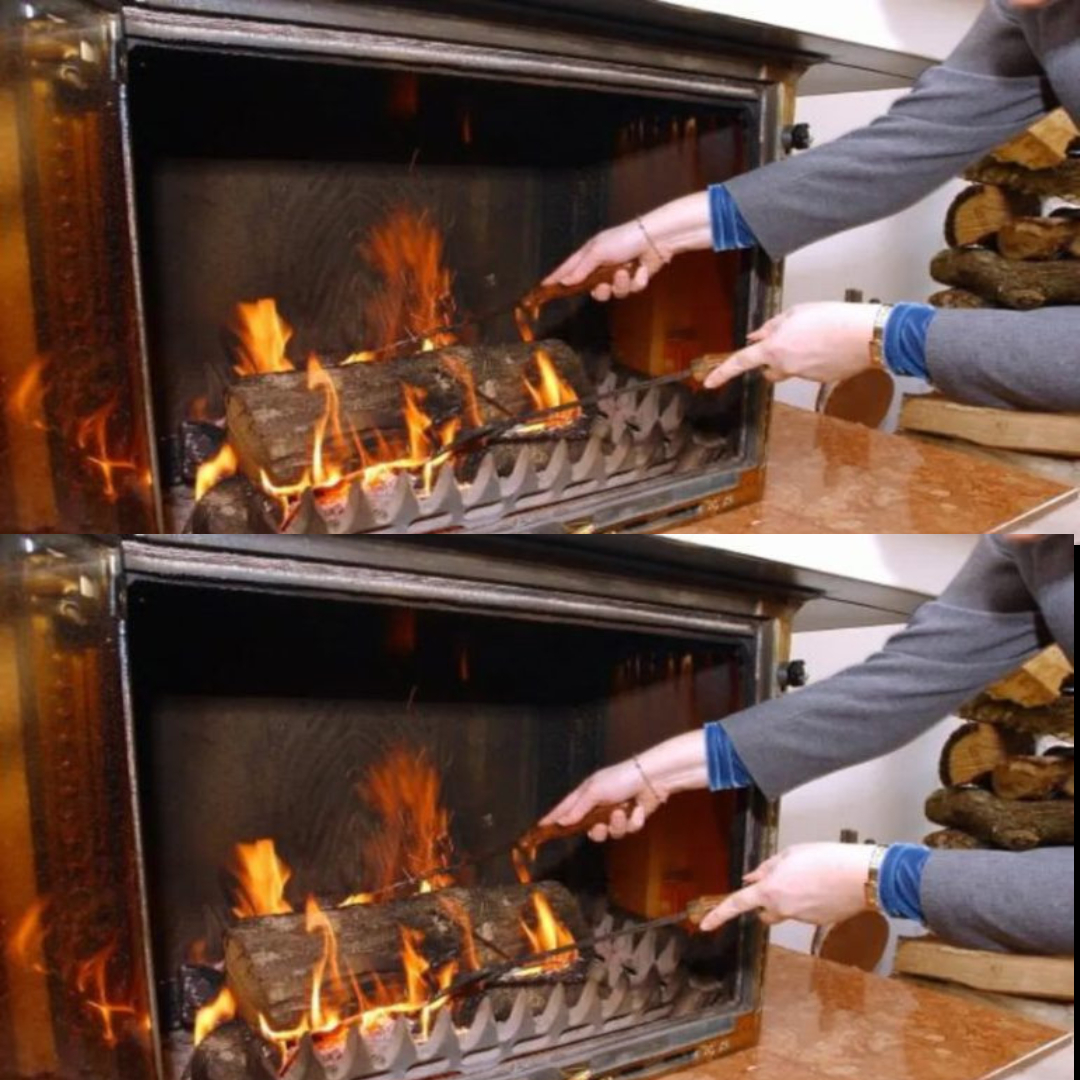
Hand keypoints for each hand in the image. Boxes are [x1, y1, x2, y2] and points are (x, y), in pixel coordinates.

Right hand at [540, 732, 710, 840]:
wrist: (652, 778)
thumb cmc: (621, 778)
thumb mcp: (595, 791)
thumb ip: (578, 808)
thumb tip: (562, 822)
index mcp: (586, 794)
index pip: (565, 808)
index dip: (553, 818)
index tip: (540, 828)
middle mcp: (599, 805)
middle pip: (589, 829)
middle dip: (596, 830)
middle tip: (600, 826)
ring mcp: (615, 813)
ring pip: (610, 833)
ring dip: (617, 824)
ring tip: (622, 812)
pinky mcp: (631, 819)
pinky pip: (628, 830)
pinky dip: (633, 821)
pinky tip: (638, 809)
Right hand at [543, 220, 665, 301]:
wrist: (656, 239)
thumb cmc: (625, 239)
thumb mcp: (598, 251)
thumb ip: (581, 269)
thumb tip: (564, 282)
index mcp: (590, 255)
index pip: (568, 270)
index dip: (557, 279)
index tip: (544, 287)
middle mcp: (602, 266)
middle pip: (592, 290)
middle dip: (600, 290)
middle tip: (603, 285)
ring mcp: (618, 274)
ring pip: (613, 293)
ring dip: (621, 284)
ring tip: (626, 272)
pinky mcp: (634, 280)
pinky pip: (631, 290)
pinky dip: (637, 281)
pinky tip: (641, 270)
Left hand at [698, 842, 876, 931]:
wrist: (859, 877)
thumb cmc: (825, 859)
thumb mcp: (790, 854)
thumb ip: (767, 868)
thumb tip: (751, 879)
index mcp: (771, 890)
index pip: (738, 904)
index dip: (719, 915)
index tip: (705, 925)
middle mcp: (783, 909)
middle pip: (764, 911)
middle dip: (766, 901)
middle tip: (780, 881)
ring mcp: (801, 919)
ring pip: (786, 911)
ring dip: (790, 898)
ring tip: (810, 877)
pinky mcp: (817, 923)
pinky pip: (804, 913)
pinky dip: (807, 902)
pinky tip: (821, 887)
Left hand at [703, 303, 882, 390]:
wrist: (866, 335)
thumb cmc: (833, 318)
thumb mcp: (796, 313)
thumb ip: (772, 326)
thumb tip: (756, 336)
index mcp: (775, 348)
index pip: (742, 362)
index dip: (723, 373)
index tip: (709, 383)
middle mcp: (785, 367)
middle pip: (769, 369)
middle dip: (772, 359)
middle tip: (790, 339)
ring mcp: (803, 377)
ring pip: (790, 369)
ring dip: (796, 356)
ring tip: (818, 337)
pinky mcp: (820, 381)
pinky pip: (809, 371)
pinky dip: (815, 360)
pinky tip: (829, 346)